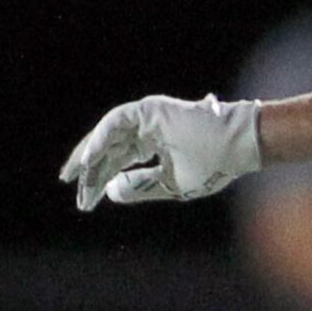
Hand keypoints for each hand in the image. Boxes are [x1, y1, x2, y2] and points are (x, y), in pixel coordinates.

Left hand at [59, 95, 261, 211]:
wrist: (237, 146)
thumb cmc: (213, 165)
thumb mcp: (171, 185)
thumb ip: (140, 187)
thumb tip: (110, 191)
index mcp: (152, 144)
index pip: (117, 160)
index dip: (100, 179)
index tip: (85, 201)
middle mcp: (145, 128)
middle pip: (108, 149)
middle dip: (90, 170)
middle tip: (74, 189)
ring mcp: (146, 117)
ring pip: (108, 136)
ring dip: (90, 156)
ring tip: (76, 177)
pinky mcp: (149, 110)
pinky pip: (116, 123)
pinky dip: (101, 139)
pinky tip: (89, 159)